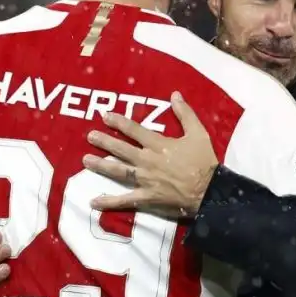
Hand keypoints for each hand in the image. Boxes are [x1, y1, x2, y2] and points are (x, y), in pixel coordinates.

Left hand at [82, 92, 217, 217]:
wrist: (210, 191)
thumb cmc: (204, 162)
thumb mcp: (198, 133)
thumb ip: (185, 113)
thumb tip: (175, 94)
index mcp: (158, 144)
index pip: (134, 130)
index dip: (118, 122)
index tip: (104, 116)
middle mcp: (147, 160)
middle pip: (121, 149)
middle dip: (103, 142)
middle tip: (89, 136)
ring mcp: (145, 180)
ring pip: (118, 171)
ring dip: (100, 165)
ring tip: (85, 161)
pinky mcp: (146, 198)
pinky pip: (125, 200)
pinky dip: (109, 202)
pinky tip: (93, 202)